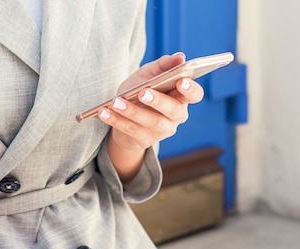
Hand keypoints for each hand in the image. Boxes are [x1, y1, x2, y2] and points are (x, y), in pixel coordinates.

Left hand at [100, 53, 204, 182]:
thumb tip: (180, 57)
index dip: (190, 89)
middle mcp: (176, 116)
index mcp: (182, 97)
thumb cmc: (140, 90)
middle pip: (173, 110)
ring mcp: (162, 130)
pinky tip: (104, 112)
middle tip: (142, 92)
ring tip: (116, 102)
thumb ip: (163, 65)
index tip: (180, 81)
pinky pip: (130, 130)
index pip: (195, 95)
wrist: (123, 114)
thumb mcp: (149, 75)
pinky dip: (116, 120)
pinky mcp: (145, 140)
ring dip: (132, 111)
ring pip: (150, 122)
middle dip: (158, 101)